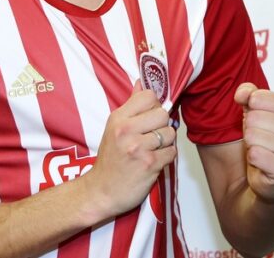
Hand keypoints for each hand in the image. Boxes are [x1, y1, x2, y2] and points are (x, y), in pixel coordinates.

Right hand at [82, 89, 176, 219]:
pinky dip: (167, 157)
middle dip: (162, 125)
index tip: (150, 117)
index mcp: (118, 118)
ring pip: (170, 134)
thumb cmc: (110, 160)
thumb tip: (141, 82)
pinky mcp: (149, 164)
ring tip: (152, 149)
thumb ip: (130, 105)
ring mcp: (138, 147)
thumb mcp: (114, 128)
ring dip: (166, 143)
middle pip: (163, 114)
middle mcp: (126, 130)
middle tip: (152, 136)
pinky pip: (172, 152)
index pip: (148, 96)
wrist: (102, 191)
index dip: (154, 106)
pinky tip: (154, 160)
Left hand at [235, 83, 273, 203]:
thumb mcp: (254, 109)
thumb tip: (243, 95)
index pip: (257, 97)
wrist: (270, 174)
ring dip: (251, 144)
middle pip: (253, 118)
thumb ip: (248, 93)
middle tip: (261, 138)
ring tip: (263, 149)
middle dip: (250, 128)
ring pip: (252, 136)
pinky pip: (255, 154)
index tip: (260, 118)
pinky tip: (263, 162)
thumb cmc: (264, 137)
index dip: (250, 108)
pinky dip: (253, 158)